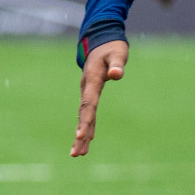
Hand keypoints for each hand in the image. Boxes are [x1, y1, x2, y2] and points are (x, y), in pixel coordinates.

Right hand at [71, 40, 128, 156]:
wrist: (101, 40)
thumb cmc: (112, 47)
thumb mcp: (117, 53)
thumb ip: (117, 64)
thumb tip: (116, 75)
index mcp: (92, 80)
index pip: (88, 104)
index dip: (85, 120)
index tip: (81, 136)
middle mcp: (86, 88)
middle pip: (83, 115)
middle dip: (80, 134)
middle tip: (77, 153)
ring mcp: (87, 91)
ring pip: (84, 116)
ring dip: (82, 135)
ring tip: (78, 154)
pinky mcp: (91, 93)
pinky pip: (88, 113)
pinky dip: (87, 126)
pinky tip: (87, 139)